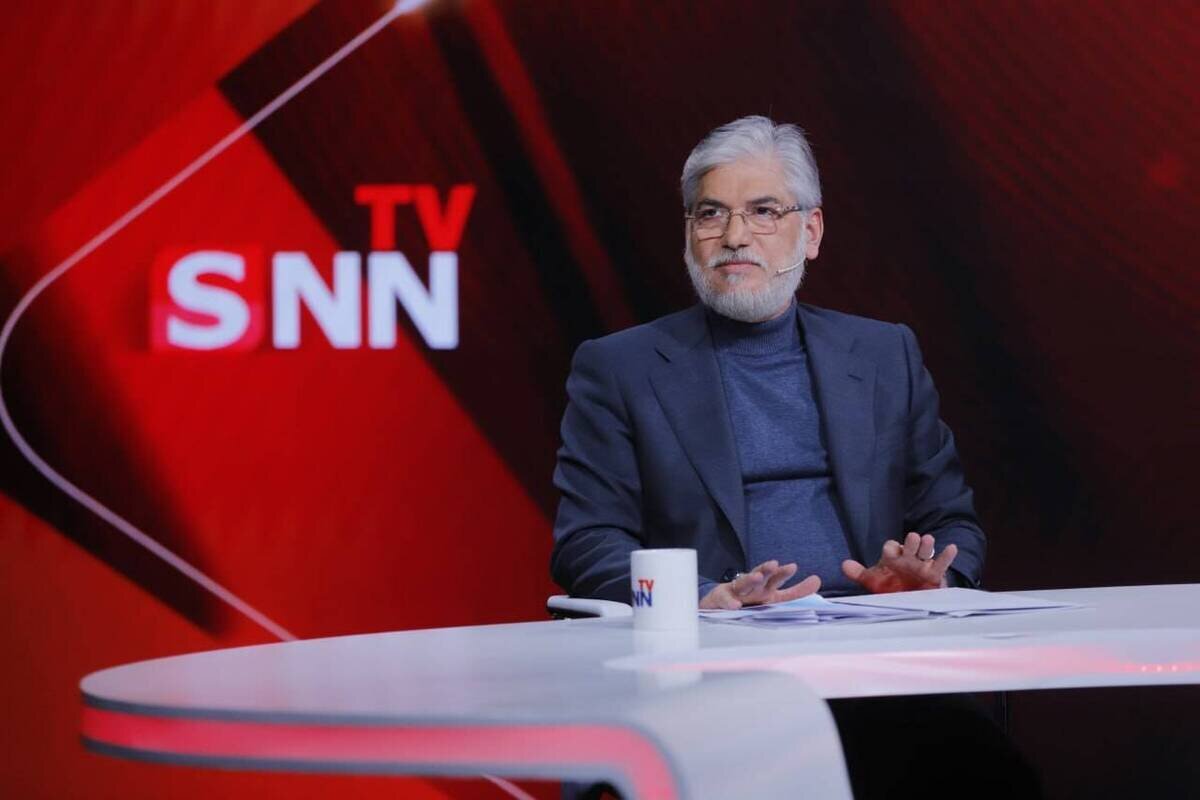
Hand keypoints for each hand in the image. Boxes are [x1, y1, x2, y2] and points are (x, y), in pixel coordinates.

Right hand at [700, 560, 820, 609]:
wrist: (720, 602)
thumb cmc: (750, 599)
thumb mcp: (773, 598)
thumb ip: (794, 592)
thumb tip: (818, 580)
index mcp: (768, 589)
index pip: (780, 582)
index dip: (786, 576)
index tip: (794, 567)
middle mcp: (754, 588)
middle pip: (763, 578)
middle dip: (769, 571)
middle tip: (776, 565)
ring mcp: (738, 591)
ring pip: (745, 583)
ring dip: (751, 579)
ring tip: (758, 577)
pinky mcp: (722, 597)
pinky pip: (726, 600)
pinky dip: (730, 602)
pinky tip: (735, 605)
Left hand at [841, 532, 957, 593]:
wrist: (907, 601)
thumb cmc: (890, 586)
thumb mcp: (873, 581)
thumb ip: (859, 573)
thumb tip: (843, 565)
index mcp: (892, 557)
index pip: (891, 548)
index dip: (891, 549)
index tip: (891, 554)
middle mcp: (907, 558)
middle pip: (910, 545)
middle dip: (911, 542)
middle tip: (913, 538)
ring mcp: (922, 564)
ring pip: (925, 550)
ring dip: (926, 545)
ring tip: (928, 540)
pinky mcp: (935, 573)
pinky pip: (942, 562)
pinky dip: (947, 555)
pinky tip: (952, 547)